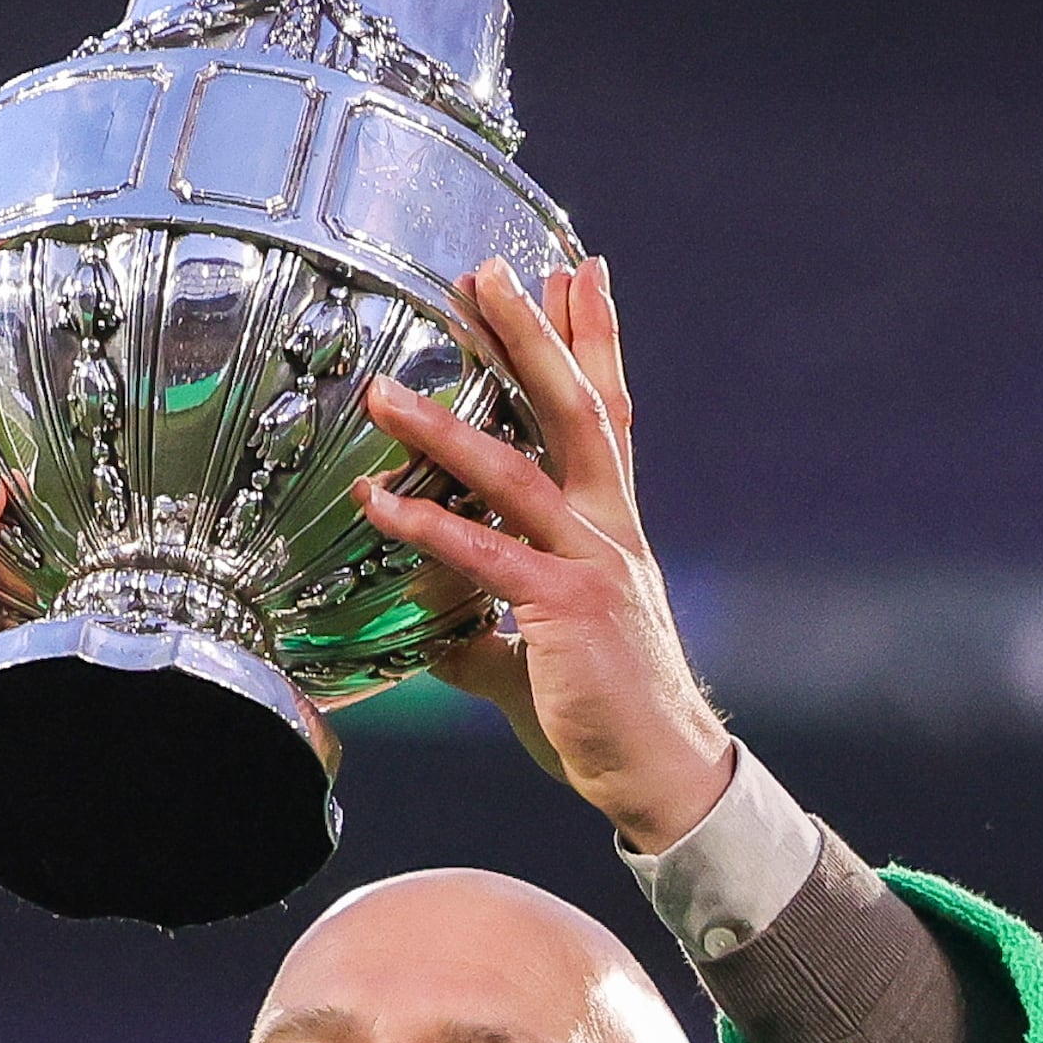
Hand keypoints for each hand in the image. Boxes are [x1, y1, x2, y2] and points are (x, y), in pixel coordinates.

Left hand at [350, 257, 739, 855]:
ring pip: (517, 469)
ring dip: (445, 425)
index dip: (593, 339)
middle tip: (493, 268)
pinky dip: (428, 526)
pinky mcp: (566, 608)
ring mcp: (591, 563)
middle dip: (534, 333)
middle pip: (573, 407)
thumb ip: (488, 635)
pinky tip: (379, 502)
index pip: (606, 412)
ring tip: (384, 390)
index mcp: (611, 528)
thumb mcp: (538, 661)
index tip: (578, 270)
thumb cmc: (607, 718)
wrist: (663, 774)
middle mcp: (609, 529)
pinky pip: (484, 555)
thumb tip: (439, 632)